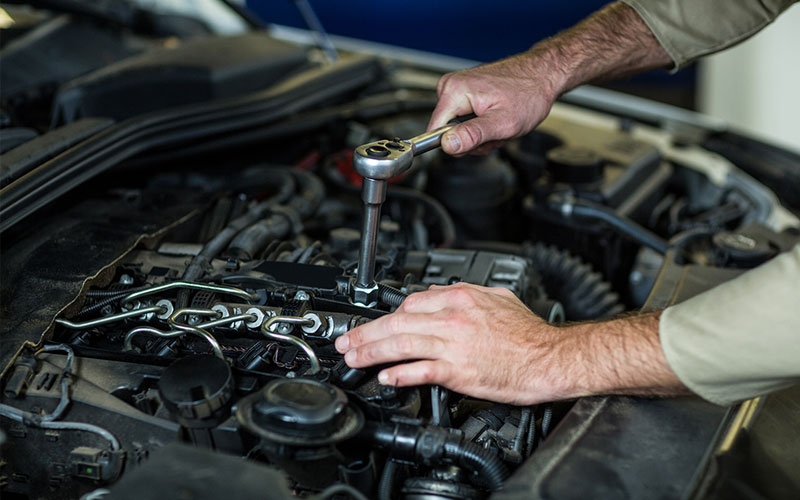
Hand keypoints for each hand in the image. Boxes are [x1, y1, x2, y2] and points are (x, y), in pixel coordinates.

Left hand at [334, 282, 573, 404]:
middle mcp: (452, 318)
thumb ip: (466, 295)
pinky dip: (399, 374)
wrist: (550, 357)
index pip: (411, 303)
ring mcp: (453, 345)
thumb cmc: (528, 333)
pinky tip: (386, 377)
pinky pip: (420, 371)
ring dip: (371, 352)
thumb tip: (443, 294)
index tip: (376, 325)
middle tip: (347, 342)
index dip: (388, 316)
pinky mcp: (458, 371)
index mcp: (461, 298)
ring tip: (354, 359)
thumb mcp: (497, 298)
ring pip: (400, 344)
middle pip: (397, 322)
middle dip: (366, 333)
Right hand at [427, 51, 562, 155]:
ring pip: (458, 129)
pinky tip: (496, 118)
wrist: (542, 75)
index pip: (435, 131)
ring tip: (499, 122)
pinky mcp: (464, 92)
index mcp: (455, 91)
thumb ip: (473, 135)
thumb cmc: (529, 94)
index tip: (478, 141)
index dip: (456, 144)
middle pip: (448, 132)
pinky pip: (465, 120)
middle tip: (496, 131)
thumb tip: (448, 145)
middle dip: (474, 140)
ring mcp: (457, 88)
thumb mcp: (503, 123)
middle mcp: (451, 86)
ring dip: (481, 134)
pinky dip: (482, 125)